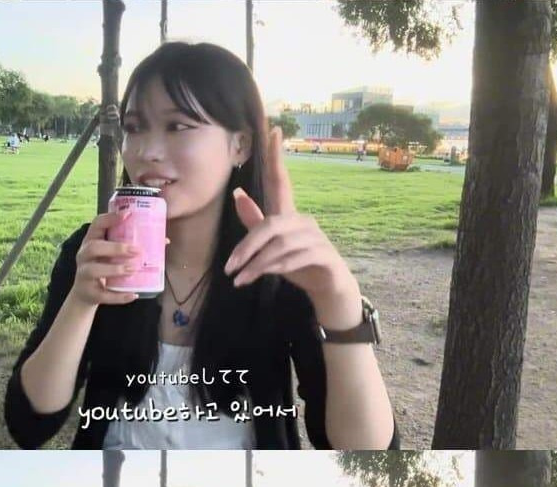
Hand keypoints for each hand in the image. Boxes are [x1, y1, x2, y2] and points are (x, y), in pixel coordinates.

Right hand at [72, 211, 170, 307]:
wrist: (86, 294)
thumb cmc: (103, 267)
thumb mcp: (110, 255)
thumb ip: (129, 246)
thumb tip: (164, 240)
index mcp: (90, 241)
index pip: (97, 224)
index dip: (110, 218)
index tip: (128, 214)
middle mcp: (83, 256)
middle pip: (94, 247)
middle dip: (116, 248)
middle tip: (137, 250)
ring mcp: (84, 275)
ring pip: (95, 270)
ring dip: (115, 269)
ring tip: (134, 269)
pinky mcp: (89, 293)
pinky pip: (103, 295)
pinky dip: (119, 296)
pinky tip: (133, 295)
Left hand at [223, 126, 360, 315]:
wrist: (328, 287)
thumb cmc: (297, 263)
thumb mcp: (271, 245)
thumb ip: (255, 223)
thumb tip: (237, 193)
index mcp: (289, 215)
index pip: (281, 181)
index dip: (277, 157)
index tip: (274, 130)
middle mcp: (303, 221)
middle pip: (271, 225)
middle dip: (246, 246)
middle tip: (228, 267)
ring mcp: (316, 237)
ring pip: (280, 245)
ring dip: (256, 264)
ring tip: (239, 280)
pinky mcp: (323, 255)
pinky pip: (294, 259)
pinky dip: (274, 269)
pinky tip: (260, 278)